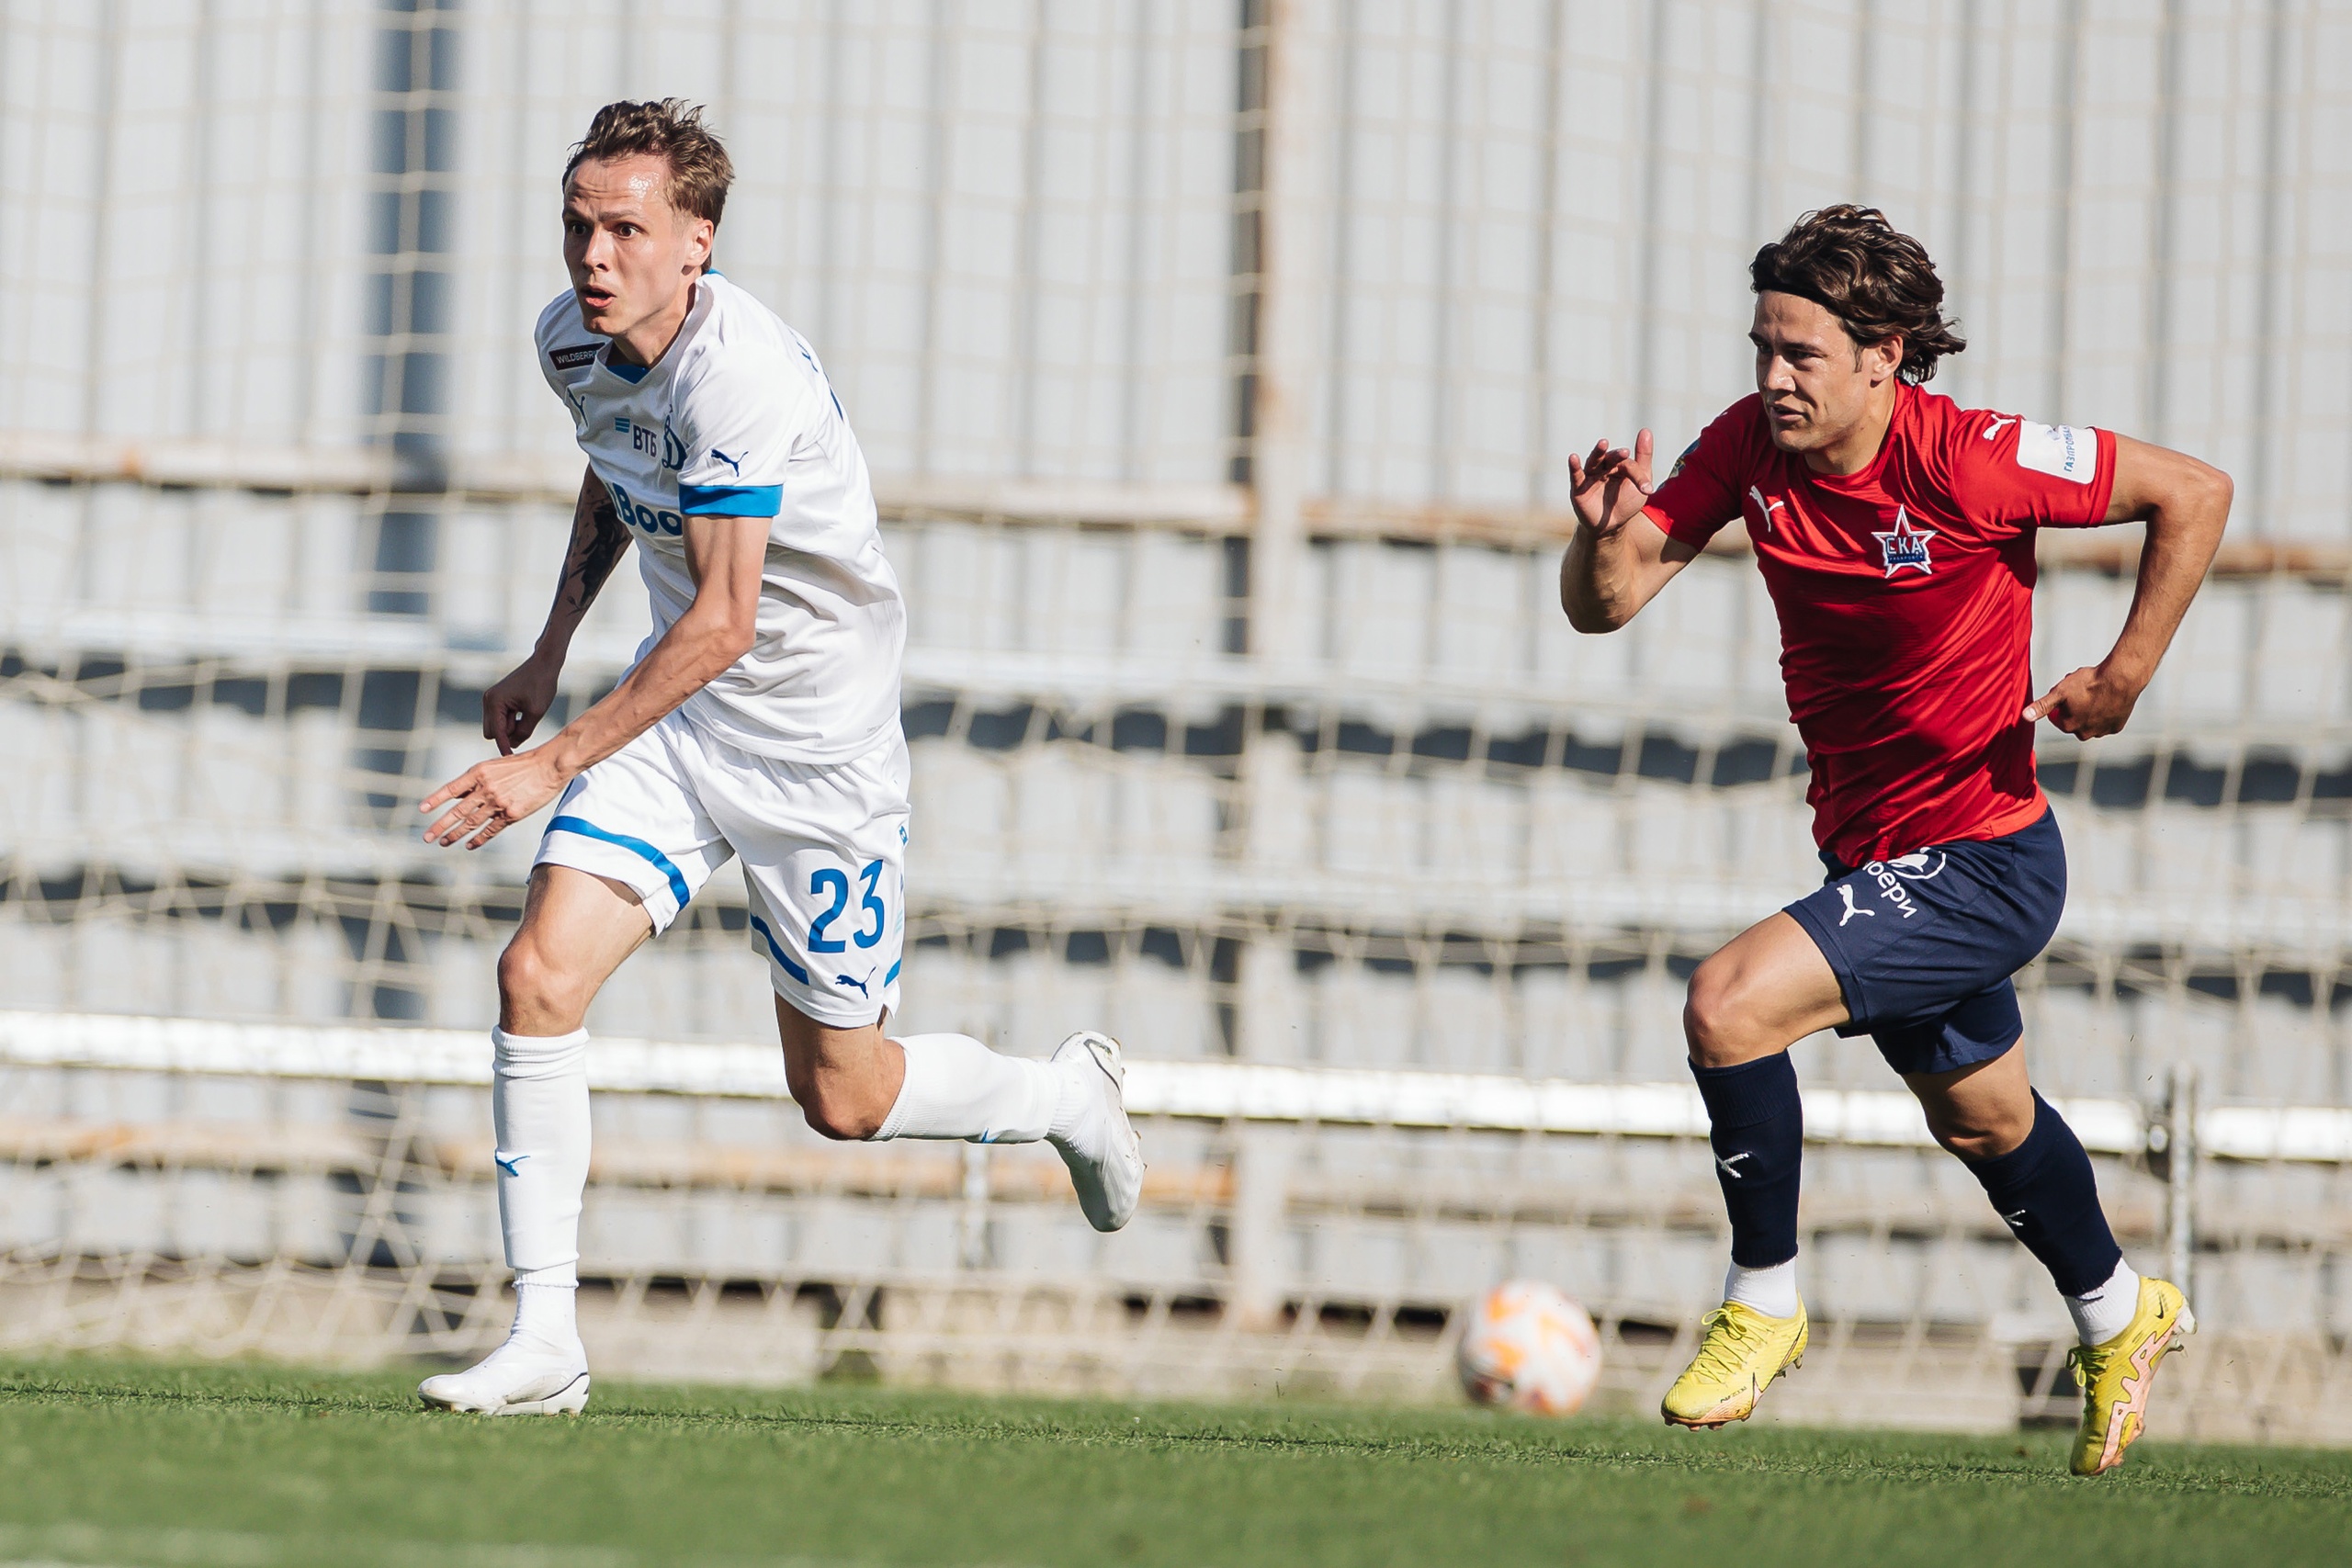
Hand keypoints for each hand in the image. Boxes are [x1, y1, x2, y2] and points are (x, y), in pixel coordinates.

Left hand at [420, 750, 569, 849]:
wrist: (549, 766)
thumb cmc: (523, 764)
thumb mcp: (495, 766)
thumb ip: (475, 781)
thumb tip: (456, 795)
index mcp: (479, 772)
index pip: (451, 789)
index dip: (435, 800)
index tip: (422, 810)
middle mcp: (486, 789)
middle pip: (457, 811)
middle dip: (440, 826)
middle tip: (427, 837)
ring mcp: (498, 803)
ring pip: (471, 823)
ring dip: (455, 835)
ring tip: (443, 843)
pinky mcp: (512, 814)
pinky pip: (490, 830)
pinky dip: (478, 839)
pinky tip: (469, 845)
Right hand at [484, 656, 560, 754]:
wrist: (544, 664)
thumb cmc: (541, 685)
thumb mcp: (536, 712)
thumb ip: (523, 732)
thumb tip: (511, 746)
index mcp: (494, 702)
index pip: (497, 733)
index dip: (504, 747)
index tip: (509, 762)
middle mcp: (488, 701)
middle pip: (492, 733)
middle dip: (508, 734)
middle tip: (526, 724)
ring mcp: (491, 700)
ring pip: (497, 727)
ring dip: (511, 727)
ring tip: (527, 715)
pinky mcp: (498, 700)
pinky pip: (501, 719)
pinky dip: (512, 721)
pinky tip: (524, 712)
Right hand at [1566, 430, 1655, 536]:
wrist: (1611, 526)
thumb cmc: (1626, 503)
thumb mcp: (1640, 482)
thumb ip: (1644, 457)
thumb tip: (1646, 430)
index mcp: (1620, 466)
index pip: (1629, 465)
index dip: (1639, 477)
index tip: (1648, 489)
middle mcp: (1604, 467)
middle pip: (1611, 458)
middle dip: (1617, 455)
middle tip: (1625, 453)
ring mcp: (1591, 477)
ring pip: (1594, 461)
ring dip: (1598, 452)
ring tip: (1603, 443)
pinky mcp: (1579, 488)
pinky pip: (1576, 475)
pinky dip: (1574, 466)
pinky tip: (1573, 457)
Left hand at [2024, 662, 2145, 739]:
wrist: (2120, 679)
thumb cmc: (2088, 683)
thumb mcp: (2060, 691)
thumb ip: (2042, 706)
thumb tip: (2024, 717)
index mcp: (2069, 726)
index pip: (2056, 717)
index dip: (2059, 703)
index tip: (2066, 691)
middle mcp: (2085, 734)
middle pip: (2073, 720)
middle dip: (2074, 708)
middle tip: (2081, 691)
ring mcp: (2103, 731)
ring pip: (2090, 721)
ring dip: (2089, 711)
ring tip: (2094, 693)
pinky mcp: (2117, 726)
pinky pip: (2106, 720)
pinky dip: (2105, 712)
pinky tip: (2106, 699)